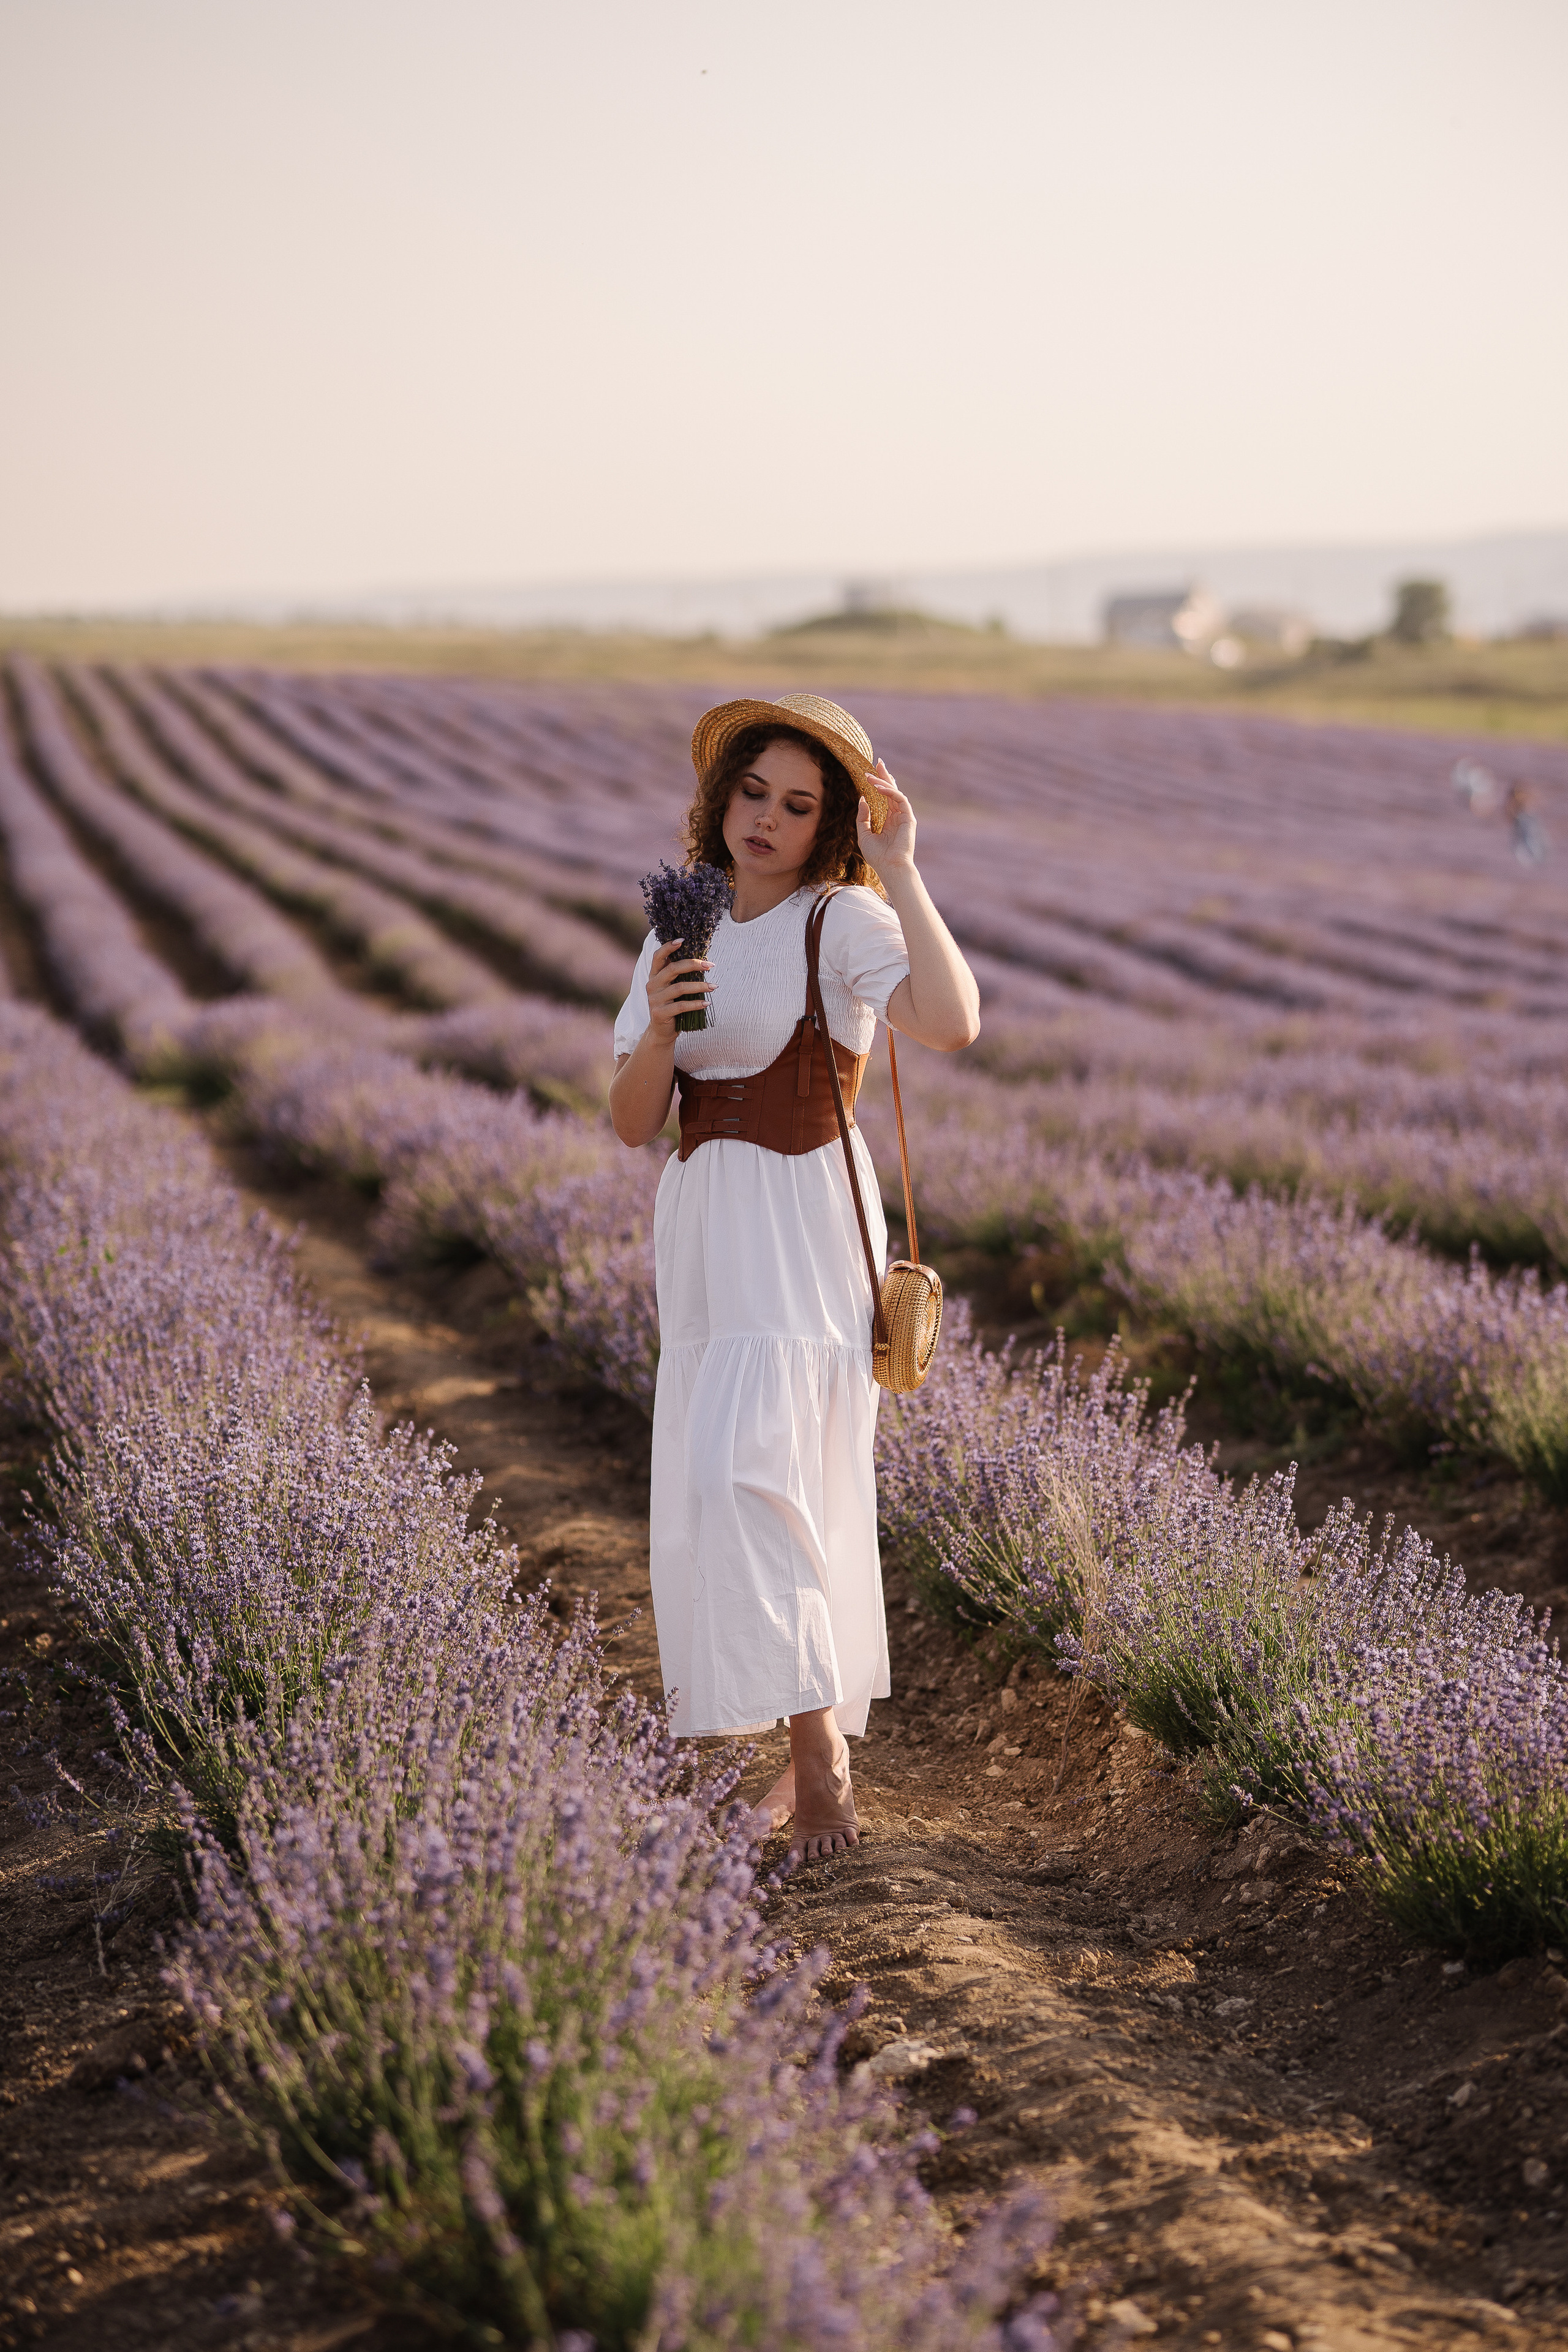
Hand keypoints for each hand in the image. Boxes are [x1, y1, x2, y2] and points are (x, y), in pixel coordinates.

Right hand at [644, 937, 711, 1043]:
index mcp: (655, 976)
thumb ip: (680, 975)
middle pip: (672, 969)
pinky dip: (696, 1004)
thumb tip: (702, 961)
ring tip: (714, 986)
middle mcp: (652, 985)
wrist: (661, 1031)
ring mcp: (655, 999)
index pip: (658, 956)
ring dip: (700, 986)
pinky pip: (681, 1006)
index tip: (683, 940)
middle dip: (693, 965)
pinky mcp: (660, 1013)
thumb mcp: (673, 988)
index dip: (668, 947)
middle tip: (710, 965)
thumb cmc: (672, 1005)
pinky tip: (707, 1003)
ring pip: (679, 988)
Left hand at [856, 759, 916, 876]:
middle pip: (891, 791)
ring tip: (869, 775)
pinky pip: (900, 799)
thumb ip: (863, 817)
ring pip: (894, 792)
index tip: (870, 773)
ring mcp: (904, 816)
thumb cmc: (877, 856)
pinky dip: (889, 792)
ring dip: (883, 782)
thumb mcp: (863, 834)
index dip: (879, 784)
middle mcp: (897, 816)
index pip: (884, 798)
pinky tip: (878, 788)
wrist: (889, 868)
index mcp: (889, 820)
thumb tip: (862, 799)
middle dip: (884, 776)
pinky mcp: (909, 818)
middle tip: (876, 762)